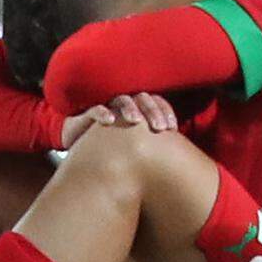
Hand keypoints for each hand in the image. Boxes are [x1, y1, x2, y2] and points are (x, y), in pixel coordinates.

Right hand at [61, 91, 178, 145]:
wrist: (80, 153)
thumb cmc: (114, 151)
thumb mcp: (136, 151)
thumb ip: (155, 150)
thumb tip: (181, 162)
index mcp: (139, 110)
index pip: (157, 103)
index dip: (165, 112)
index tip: (173, 128)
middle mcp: (125, 106)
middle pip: (143, 99)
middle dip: (152, 111)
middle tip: (160, 128)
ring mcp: (107, 108)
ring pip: (122, 100)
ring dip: (130, 108)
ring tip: (136, 121)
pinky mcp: (87, 116)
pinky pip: (95, 109)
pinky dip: (102, 113)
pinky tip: (110, 120)